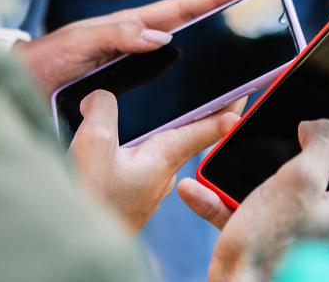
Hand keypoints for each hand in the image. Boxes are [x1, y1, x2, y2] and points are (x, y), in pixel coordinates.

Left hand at [15, 0, 257, 95]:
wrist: (19, 83)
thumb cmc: (45, 59)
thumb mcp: (79, 40)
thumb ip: (117, 35)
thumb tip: (162, 36)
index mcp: (131, 25)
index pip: (182, 8)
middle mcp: (140, 43)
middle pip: (193, 28)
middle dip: (227, 19)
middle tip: (259, 16)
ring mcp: (138, 64)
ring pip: (186, 54)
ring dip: (215, 53)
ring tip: (247, 56)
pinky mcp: (132, 88)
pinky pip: (171, 83)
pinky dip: (194, 84)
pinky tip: (210, 96)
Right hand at [70, 90, 244, 230]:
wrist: (78, 242)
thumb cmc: (92, 202)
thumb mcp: (95, 145)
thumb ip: (103, 110)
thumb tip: (101, 95)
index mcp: (166, 156)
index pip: (209, 127)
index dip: (229, 107)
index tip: (250, 90)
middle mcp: (165, 171)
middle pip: (186, 132)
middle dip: (195, 110)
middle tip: (205, 85)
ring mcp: (150, 184)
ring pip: (160, 147)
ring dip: (160, 127)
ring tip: (154, 106)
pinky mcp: (133, 193)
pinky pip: (141, 161)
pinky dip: (136, 145)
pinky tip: (119, 141)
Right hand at [178, 121, 328, 280]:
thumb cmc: (270, 249)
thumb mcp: (298, 179)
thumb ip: (322, 141)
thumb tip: (323, 125)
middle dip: (316, 141)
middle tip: (292, 124)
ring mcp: (326, 230)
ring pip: (306, 183)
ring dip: (267, 169)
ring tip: (233, 154)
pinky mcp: (296, 240)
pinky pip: (273, 208)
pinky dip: (240, 199)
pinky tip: (204, 190)